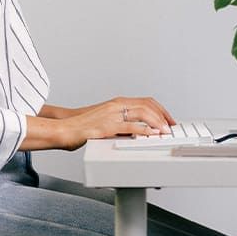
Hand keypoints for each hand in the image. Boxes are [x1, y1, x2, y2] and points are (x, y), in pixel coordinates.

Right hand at [57, 96, 174, 149]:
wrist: (65, 128)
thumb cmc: (83, 126)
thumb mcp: (106, 120)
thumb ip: (121, 122)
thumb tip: (137, 130)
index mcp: (117, 103)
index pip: (146, 101)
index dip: (161, 110)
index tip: (169, 119)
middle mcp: (116, 106)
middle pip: (147, 105)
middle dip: (163, 115)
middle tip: (171, 126)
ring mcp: (112, 115)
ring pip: (142, 113)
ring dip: (157, 122)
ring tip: (165, 131)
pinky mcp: (107, 126)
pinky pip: (130, 126)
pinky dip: (144, 130)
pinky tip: (151, 134)